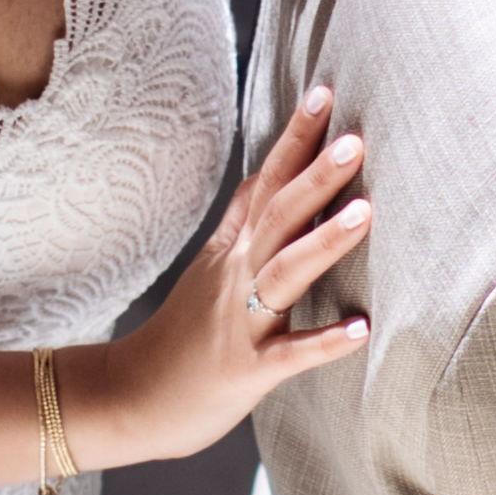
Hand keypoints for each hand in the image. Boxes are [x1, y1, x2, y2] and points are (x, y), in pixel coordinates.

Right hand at [68, 85, 370, 468]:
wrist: (130, 401)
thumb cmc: (180, 337)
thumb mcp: (208, 268)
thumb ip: (238, 222)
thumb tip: (261, 172)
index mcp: (233, 252)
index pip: (266, 183)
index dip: (294, 140)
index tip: (324, 93)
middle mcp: (236, 278)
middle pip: (278, 216)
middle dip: (316, 176)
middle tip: (355, 138)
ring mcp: (240, 323)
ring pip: (284, 274)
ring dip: (324, 243)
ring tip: (365, 212)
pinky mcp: (246, 371)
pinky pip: (289, 355)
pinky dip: (324, 342)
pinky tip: (362, 329)